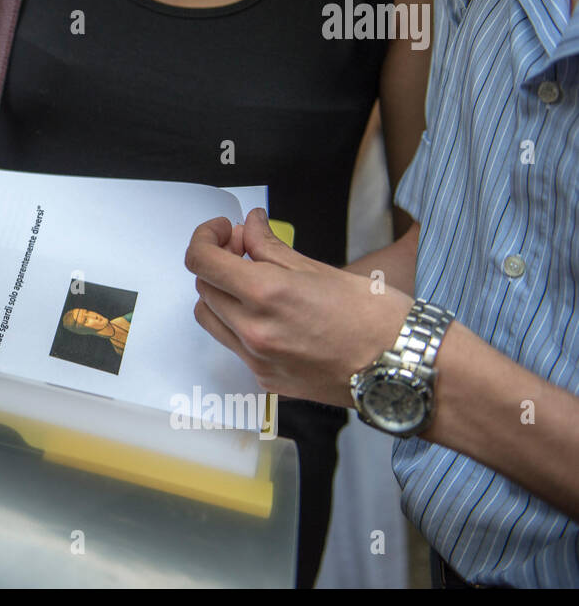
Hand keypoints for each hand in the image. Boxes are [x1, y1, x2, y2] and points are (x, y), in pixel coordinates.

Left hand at [183, 208, 412, 406]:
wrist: (403, 368)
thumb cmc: (376, 318)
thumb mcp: (319, 269)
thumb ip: (271, 247)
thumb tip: (250, 226)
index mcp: (266, 295)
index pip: (202, 261)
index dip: (204, 238)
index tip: (222, 231)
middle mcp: (254, 330)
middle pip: (204, 287)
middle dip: (217, 263)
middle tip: (244, 250)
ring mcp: (258, 359)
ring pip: (211, 318)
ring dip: (221, 295)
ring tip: (253, 283)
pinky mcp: (266, 379)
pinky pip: (234, 346)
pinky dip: (240, 324)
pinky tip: (270, 315)